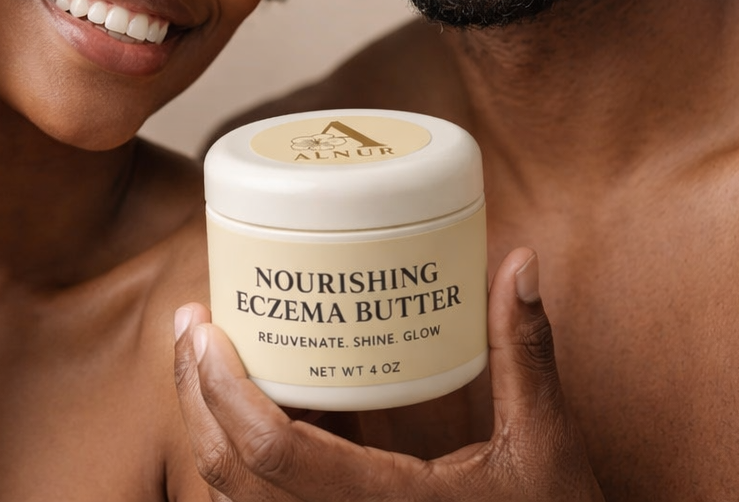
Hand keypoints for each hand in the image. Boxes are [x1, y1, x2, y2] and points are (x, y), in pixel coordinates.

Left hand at [174, 248, 603, 500]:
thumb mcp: (546, 446)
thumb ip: (526, 353)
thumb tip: (518, 261)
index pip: (276, 455)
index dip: (225, 391)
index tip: (206, 328)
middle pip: (230, 477)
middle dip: (196, 394)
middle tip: (192, 321)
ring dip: (207, 425)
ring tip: (202, 355)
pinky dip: (237, 461)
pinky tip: (244, 409)